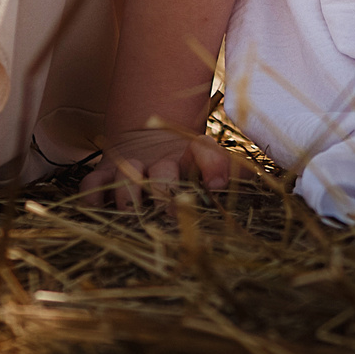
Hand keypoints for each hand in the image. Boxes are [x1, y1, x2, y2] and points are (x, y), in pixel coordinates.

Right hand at [78, 126, 252, 208]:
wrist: (144, 136)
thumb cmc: (184, 162)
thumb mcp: (209, 162)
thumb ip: (233, 170)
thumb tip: (263, 181)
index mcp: (190, 154)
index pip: (204, 151)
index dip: (213, 165)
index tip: (219, 185)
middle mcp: (159, 159)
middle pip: (163, 173)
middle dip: (166, 194)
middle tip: (170, 215)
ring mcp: (129, 165)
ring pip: (127, 177)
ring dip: (130, 198)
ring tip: (133, 218)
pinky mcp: (103, 174)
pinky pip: (92, 184)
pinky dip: (92, 198)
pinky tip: (97, 215)